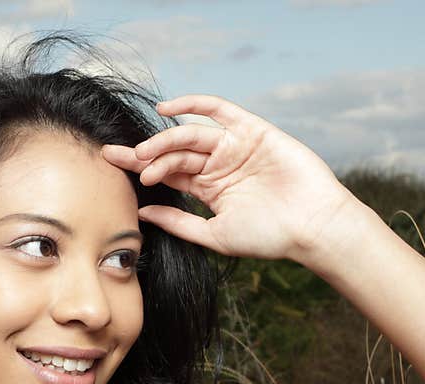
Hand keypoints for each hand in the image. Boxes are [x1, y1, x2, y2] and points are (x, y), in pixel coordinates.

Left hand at [100, 93, 358, 262]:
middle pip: (174, 153)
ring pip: (190, 136)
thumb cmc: (270, 237)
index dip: (142, 169)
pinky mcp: (252, 130)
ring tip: (145, 153)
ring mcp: (235, 146)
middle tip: (122, 158)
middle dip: (146, 154)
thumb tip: (142, 212)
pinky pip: (218, 110)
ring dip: (164, 141)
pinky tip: (166, 111)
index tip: (112, 167)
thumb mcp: (215, 235)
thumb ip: (180, 224)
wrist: (311, 226)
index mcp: (210, 190)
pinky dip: (193, 105)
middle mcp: (219, 166)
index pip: (169, 175)